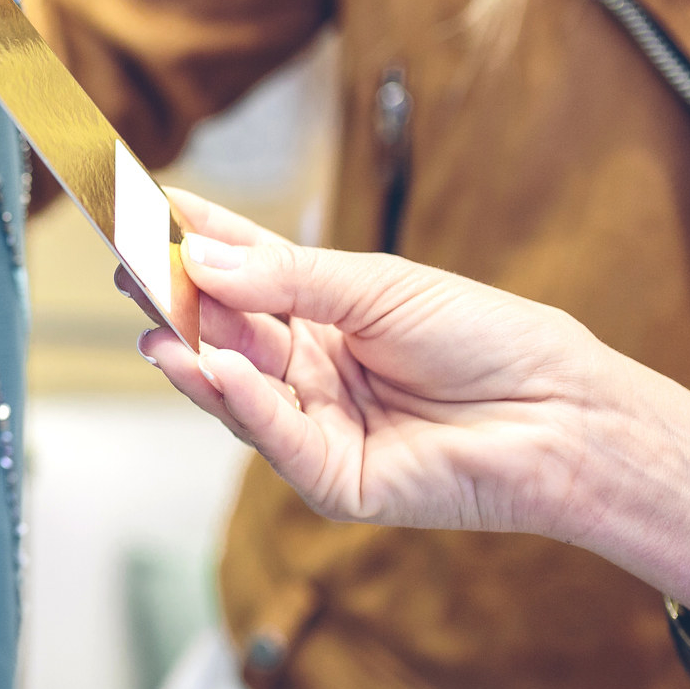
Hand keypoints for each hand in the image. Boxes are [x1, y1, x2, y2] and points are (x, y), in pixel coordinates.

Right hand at [131, 189, 689, 637]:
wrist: (559, 413)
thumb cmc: (485, 339)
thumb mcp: (376, 286)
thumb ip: (286, 278)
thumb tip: (201, 258)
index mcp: (321, 312)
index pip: (240, 270)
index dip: (191, 243)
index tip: (139, 210)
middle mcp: (309, 369)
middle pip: (225, 331)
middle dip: (176, 302)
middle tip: (130, 269)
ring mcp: (316, 424)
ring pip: (236, 389)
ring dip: (194, 358)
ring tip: (157, 329)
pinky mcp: (333, 479)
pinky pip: (275, 438)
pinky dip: (243, 404)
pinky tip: (218, 371)